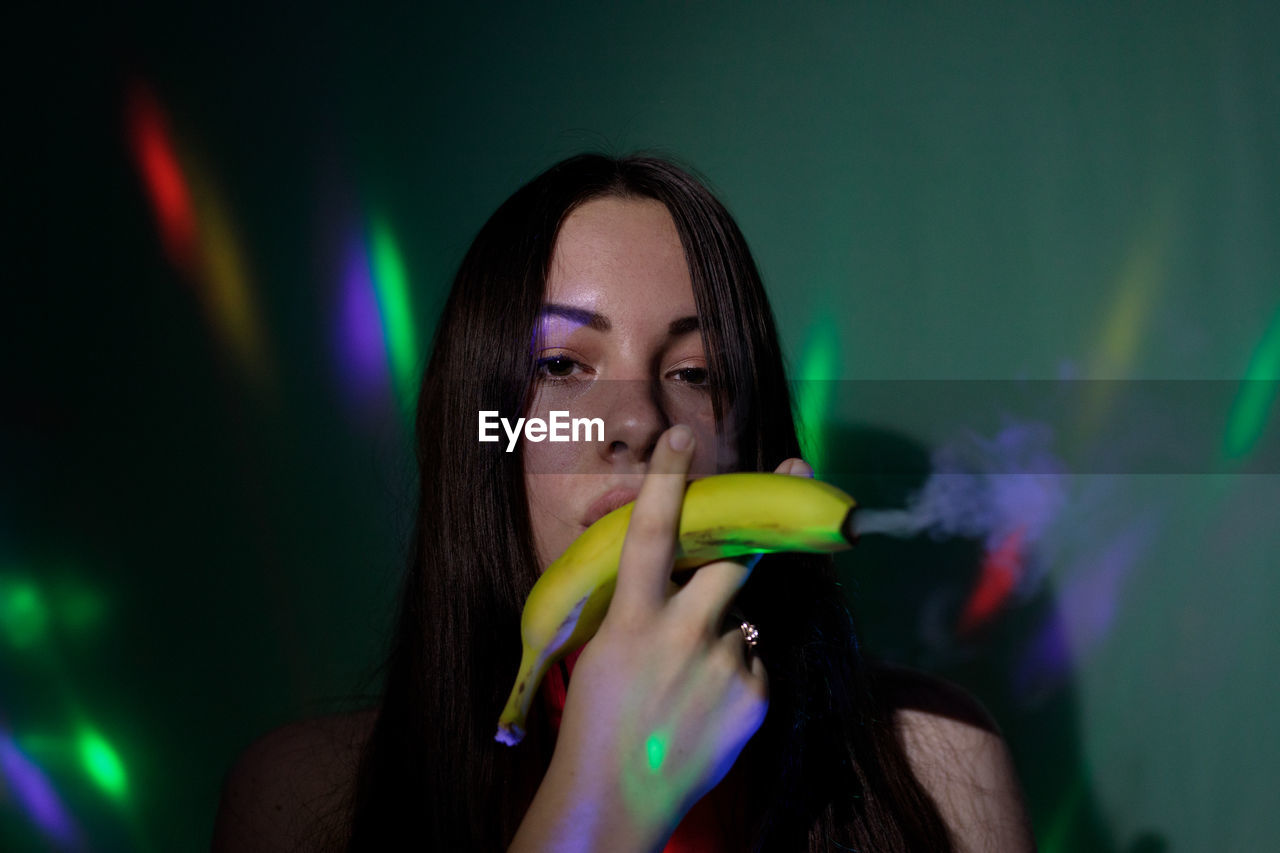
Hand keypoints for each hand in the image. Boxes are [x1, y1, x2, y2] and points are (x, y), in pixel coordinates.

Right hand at [511, 430, 813, 851]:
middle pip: (731, 562)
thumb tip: (673, 572)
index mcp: (633, 620)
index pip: (650, 534)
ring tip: (685, 686)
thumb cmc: (599, 721)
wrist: (616, 800)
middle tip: (771, 507)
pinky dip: (733, 674)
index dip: (668, 481)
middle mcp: (684, 635)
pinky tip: (704, 709)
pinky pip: (752, 661)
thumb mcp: (604, 651)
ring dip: (719, 636)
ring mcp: (725, 666)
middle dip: (745, 541)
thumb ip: (640, 608)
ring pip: (738, 620)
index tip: (684, 437)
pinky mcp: (756, 696)